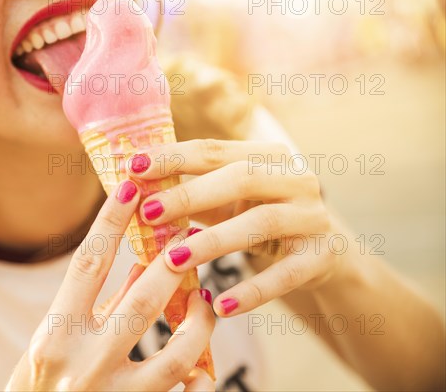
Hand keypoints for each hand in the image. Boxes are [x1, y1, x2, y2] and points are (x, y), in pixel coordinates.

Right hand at [6, 181, 214, 390]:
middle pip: (140, 299)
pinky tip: (203, 371)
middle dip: (171, 262)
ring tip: (205, 302)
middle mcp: (82, 362)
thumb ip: (97, 306)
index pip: (88, 263)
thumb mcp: (56, 342)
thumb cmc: (38, 387)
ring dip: (199, 321)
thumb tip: (138, 266)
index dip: (111, 220)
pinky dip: (198, 380)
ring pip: (175, 352)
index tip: (130, 186)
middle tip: (189, 234)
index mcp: (56, 333)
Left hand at [128, 140, 337, 316]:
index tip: (134, 167)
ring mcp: (313, 216)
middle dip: (189, 195)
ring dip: (213, 242)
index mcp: (269, 156)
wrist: (322, 249)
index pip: (215, 150)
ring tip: (173, 260)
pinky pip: (285, 275)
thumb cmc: (260, 217)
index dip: (174, 157)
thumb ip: (193, 193)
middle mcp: (296, 179)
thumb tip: (137, 192)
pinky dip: (251, 292)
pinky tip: (219, 307)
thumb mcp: (230, 201)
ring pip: (261, 224)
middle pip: (241, 178)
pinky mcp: (322, 256)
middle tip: (147, 212)